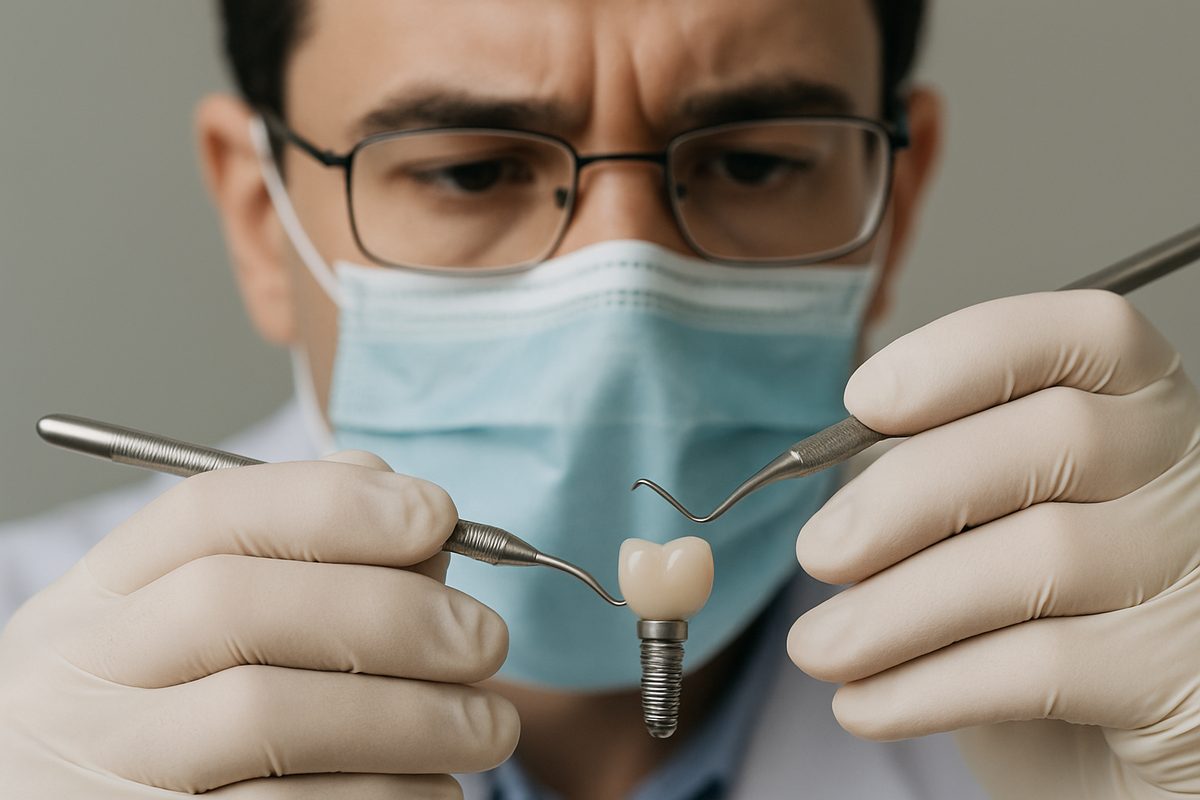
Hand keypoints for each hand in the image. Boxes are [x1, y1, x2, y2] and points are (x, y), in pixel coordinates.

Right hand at [0, 451, 516, 798]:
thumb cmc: (170, 720)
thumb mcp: (187, 629)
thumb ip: (296, 556)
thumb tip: (416, 519)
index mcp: (98, 601)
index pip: (208, 514)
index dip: (334, 505)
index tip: (437, 516)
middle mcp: (79, 679)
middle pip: (237, 607)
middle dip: (388, 611)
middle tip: (486, 638)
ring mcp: (101, 770)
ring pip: (266, 718)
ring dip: (411, 717)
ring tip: (488, 726)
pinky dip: (386, 795)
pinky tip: (434, 786)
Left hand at [788, 291, 1199, 797]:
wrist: (1103, 749)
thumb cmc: (1036, 617)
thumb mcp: (985, 527)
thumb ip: (936, 480)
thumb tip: (840, 483)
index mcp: (1139, 408)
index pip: (1085, 335)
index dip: (966, 354)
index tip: (865, 401)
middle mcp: (1190, 474)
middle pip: (1056, 437)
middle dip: (905, 497)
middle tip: (818, 552)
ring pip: (1041, 559)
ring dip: (895, 610)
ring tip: (817, 647)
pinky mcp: (1185, 678)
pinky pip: (1043, 667)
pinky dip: (928, 685)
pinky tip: (864, 702)